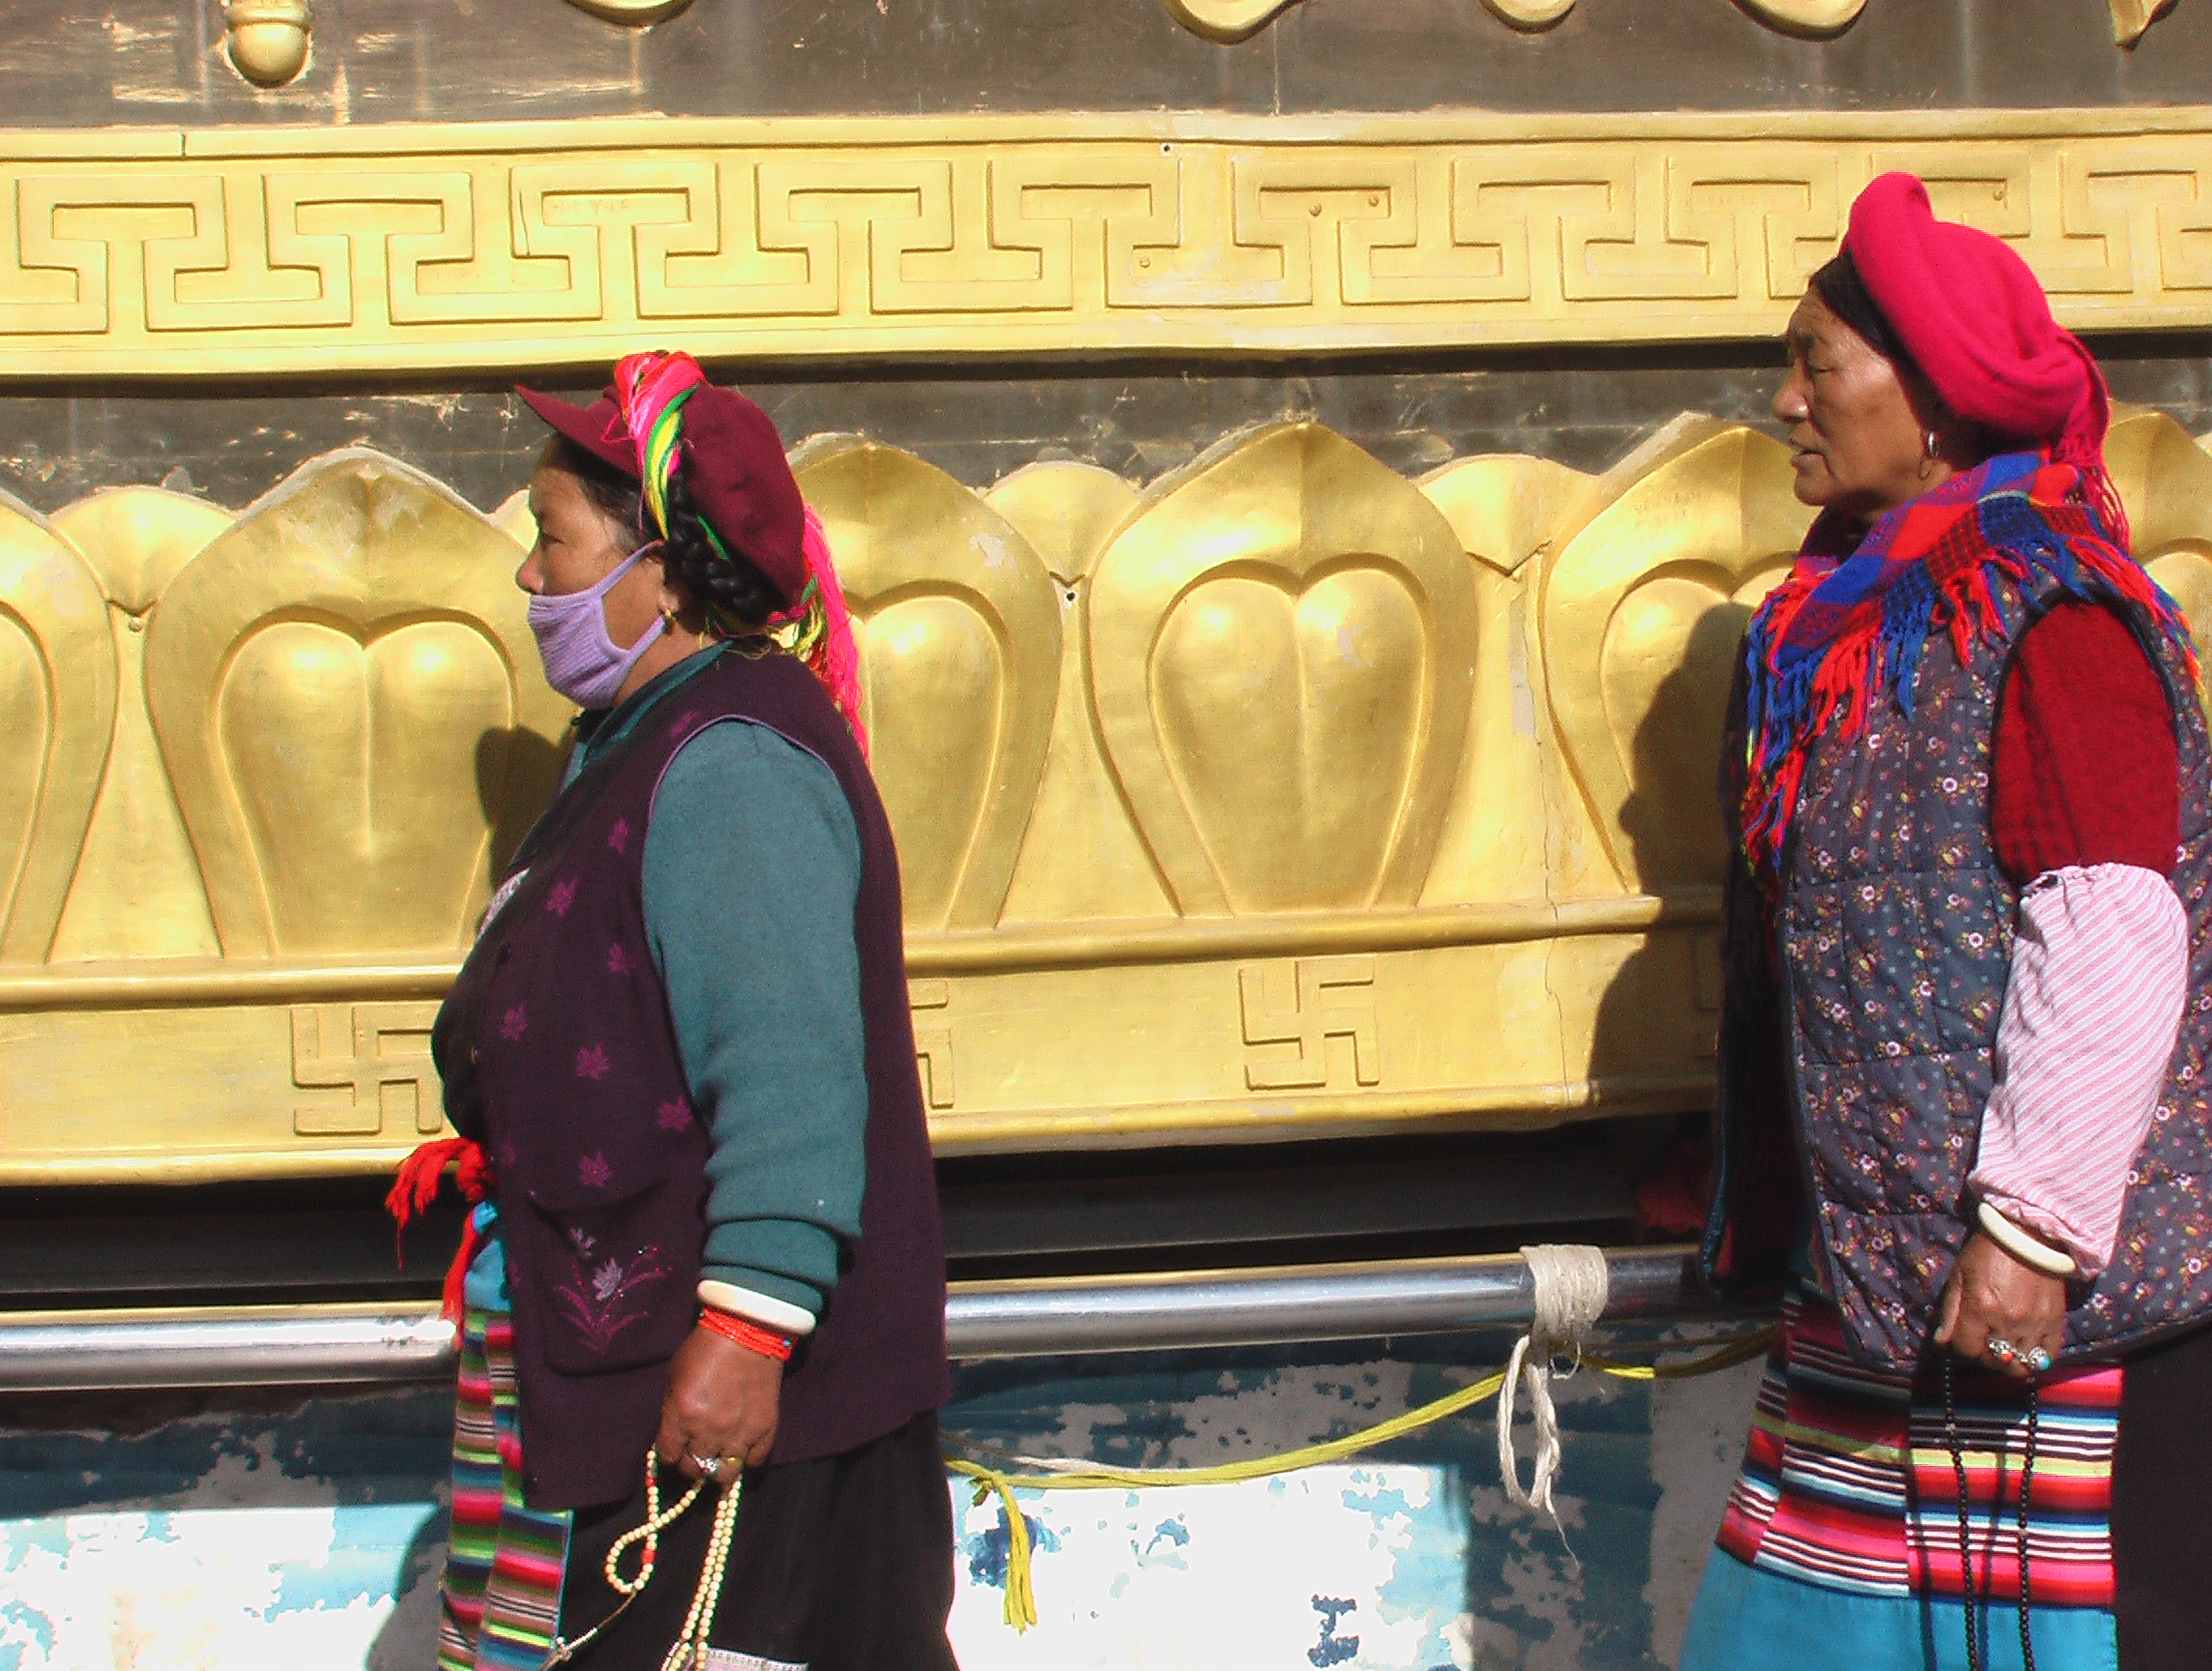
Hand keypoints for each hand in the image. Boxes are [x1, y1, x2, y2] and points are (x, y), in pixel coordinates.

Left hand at [653, 1325, 783, 1480]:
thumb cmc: (704, 1349)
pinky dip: (746, 1459)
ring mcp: (739, 1433)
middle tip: (695, 1453)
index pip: (669, 1455)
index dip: (670, 1453)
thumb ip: (672, 1411)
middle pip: (694, 1469)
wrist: (747, 1331)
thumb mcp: (674, 1377)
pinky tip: (741, 1448)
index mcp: (682, 1416)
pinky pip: (753, 1462)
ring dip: (717, 1468)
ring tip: (718, 1457)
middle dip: (691, 1463)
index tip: (674, 1447)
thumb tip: (674, 1436)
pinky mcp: (765, 1430)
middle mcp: (709, 1431)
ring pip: (723, 1475)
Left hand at [1934, 1232, 2068, 1377]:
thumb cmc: (1987, 1253)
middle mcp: (2008, 1320)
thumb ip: (1950, 1311)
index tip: (1965, 1337)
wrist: (2028, 1236)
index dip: (1962, 1347)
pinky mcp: (2056, 1322)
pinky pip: (2048, 1357)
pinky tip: (2026, 1350)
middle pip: (1993, 1361)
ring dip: (2009, 1362)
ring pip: (2021, 1366)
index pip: (1966, 1349)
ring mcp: (2035, 1324)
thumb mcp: (1960, 1276)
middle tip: (1984, 1343)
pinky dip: (2036, 1360)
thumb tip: (1941, 1342)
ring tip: (2004, 1348)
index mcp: (1980, 1308)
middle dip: (1984, 1356)